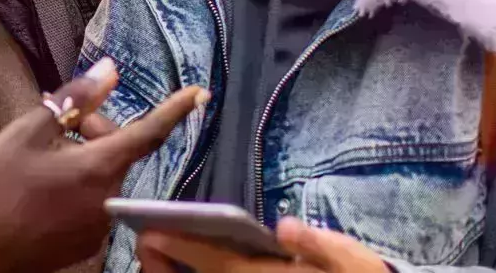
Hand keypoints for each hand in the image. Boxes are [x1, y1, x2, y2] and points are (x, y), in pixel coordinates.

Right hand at [0, 61, 207, 272]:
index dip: (174, 110)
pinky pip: (91, 203)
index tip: (199, 93)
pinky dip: (76, 187)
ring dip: (82, 159)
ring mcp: (98, 228)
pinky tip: (42, 187)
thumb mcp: (27, 133)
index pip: (148, 132)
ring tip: (40, 156)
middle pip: (117, 152)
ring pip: (102, 177)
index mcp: (99, 169)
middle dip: (94, 129)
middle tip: (56, 120)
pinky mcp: (85, 245)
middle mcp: (109, 201)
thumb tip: (109, 72)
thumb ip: (74, 101)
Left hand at [136, 218, 389, 272]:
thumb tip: (285, 227)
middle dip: (166, 265)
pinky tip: (180, 264)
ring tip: (154, 252)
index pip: (219, 262)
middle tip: (143, 240)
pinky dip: (193, 272)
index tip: (151, 233)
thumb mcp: (352, 262)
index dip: (183, 247)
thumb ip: (319, 246)